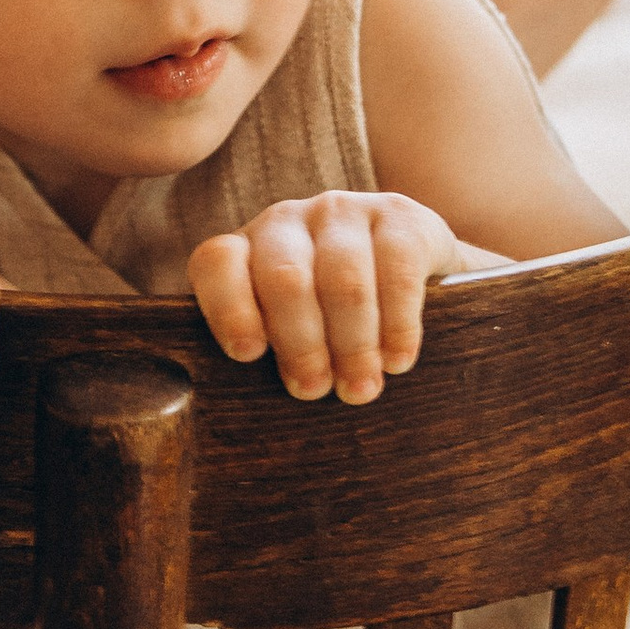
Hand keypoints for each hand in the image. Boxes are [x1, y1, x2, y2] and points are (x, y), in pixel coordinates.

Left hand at [189, 189, 462, 402]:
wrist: (412, 268)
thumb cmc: (332, 320)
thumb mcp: (290, 331)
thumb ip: (268, 354)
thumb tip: (249, 416)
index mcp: (245, 250)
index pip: (218, 264)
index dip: (229, 309)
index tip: (248, 356)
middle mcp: (286, 221)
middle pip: (285, 279)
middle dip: (301, 343)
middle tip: (315, 391)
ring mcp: (342, 212)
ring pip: (343, 280)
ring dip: (352, 343)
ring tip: (360, 387)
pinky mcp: (398, 215)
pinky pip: (397, 273)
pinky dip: (397, 325)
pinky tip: (398, 360)